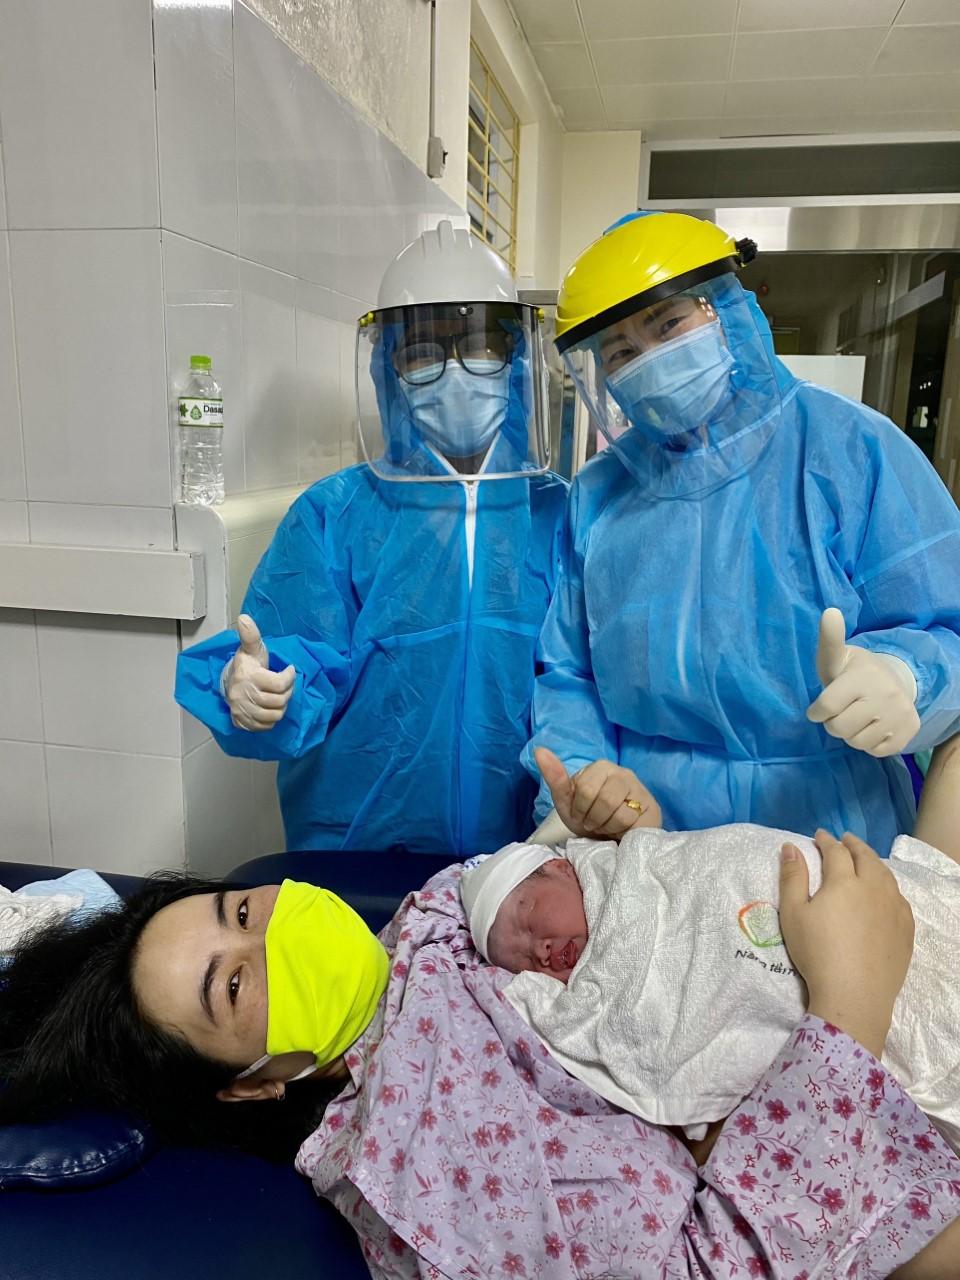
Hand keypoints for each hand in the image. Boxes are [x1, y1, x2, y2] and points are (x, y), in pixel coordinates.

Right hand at [223, 615, 295, 731]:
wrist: (228, 682)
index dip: (290, 678)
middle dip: (287, 692)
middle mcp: (244, 696)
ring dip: (281, 706)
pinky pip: (266, 726)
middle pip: (279, 701)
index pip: (279, 684)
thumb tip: (244, 617)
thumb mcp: (251, 649)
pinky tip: (270, 707)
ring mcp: (242, 711)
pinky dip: (272, 719)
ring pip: (275, 715)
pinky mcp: (242, 723)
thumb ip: (250, 635)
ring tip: (279, 696)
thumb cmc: (247, 664)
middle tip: (285, 685)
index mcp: (249, 677)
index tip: (289, 671)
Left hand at [534, 747, 661, 838]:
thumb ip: (555, 777)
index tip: (581, 814)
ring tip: (607, 826)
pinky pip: (631, 820)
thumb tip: (539, 750)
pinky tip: (622, 829)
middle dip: (593, 818)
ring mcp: (638, 788)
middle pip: (602, 799)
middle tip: (594, 822)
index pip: (584, 788)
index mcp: (600, 767)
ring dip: (606, 826)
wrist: (612, 841)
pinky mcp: (651, 806)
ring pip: (617, 810)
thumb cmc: (588, 818)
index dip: (579, 809)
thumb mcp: (566, 801)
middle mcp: (622, 772)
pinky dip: (620, 831)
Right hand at [779, 829, 913, 1058]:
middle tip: (844, 839)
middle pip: (865, 857)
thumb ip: (792, 877)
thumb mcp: (793, 914)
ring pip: (885, 875)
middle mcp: (873, 887)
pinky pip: (898, 897)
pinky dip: (888, 886)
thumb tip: (790, 847)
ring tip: (864, 860)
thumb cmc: (817, 953)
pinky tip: (883, 892)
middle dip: (853, 845)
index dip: (826, 841)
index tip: (819, 836)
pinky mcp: (906, 928)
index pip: (836, 851)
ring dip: (873, 862)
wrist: (854, 994)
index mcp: (844, 881)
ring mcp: (894, 907)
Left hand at [806, 607, 919, 755]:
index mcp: (862, 676)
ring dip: (850, 735)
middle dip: (833, 723)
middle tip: (841, 710)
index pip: (825, 707)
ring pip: (856, 743)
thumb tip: (829, 612)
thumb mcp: (838, 657)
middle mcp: (885, 694)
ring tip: (856, 717)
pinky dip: (869, 743)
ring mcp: (899, 714)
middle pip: (838, 728)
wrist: (894, 680)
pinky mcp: (908, 731)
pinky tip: (873, 726)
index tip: (818, 708)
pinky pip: (875, 751)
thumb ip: (829, 640)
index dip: (816, 712)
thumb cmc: (854, 672)